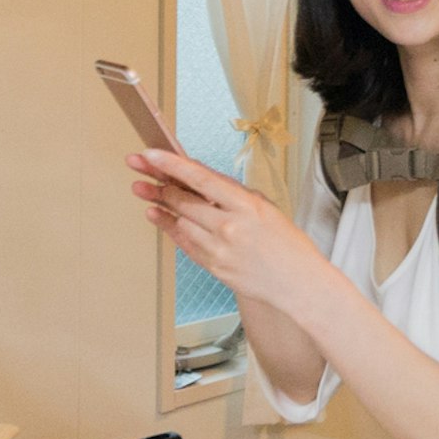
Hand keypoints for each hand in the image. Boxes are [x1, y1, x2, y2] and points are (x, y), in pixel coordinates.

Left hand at [129, 150, 329, 309]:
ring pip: (179, 222)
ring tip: (143, 191)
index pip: (200, 179)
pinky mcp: (214, 268)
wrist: (299, 283)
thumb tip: (202, 178)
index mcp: (246, 206)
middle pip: (183, 200)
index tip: (151, 154)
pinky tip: (157, 216)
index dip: (171, 165)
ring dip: (159, 204)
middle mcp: (230, 227)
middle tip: (139, 170)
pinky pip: (184, 244)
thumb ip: (232, 193)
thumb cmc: (288, 245)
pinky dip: (169, 228)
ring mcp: (219, 250)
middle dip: (157, 183)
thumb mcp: (265, 207)